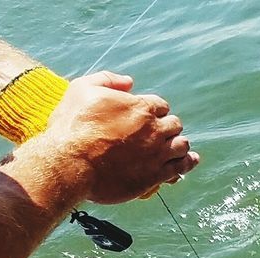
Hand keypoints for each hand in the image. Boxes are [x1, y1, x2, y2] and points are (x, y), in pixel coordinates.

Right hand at [41, 71, 198, 203]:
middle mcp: (154, 129)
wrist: (70, 164)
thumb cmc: (72, 126)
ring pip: (182, 146)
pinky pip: (180, 168)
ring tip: (174, 149)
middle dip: (167, 128)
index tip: (146, 120)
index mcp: (140, 107)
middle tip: (157, 136)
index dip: (154, 112)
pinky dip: (187, 164)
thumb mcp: (82, 89)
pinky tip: (189, 162)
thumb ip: (108, 79)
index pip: (160, 106)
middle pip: (174, 125)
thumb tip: (129, 81)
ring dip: (179, 145)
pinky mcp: (154, 176)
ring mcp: (157, 153)